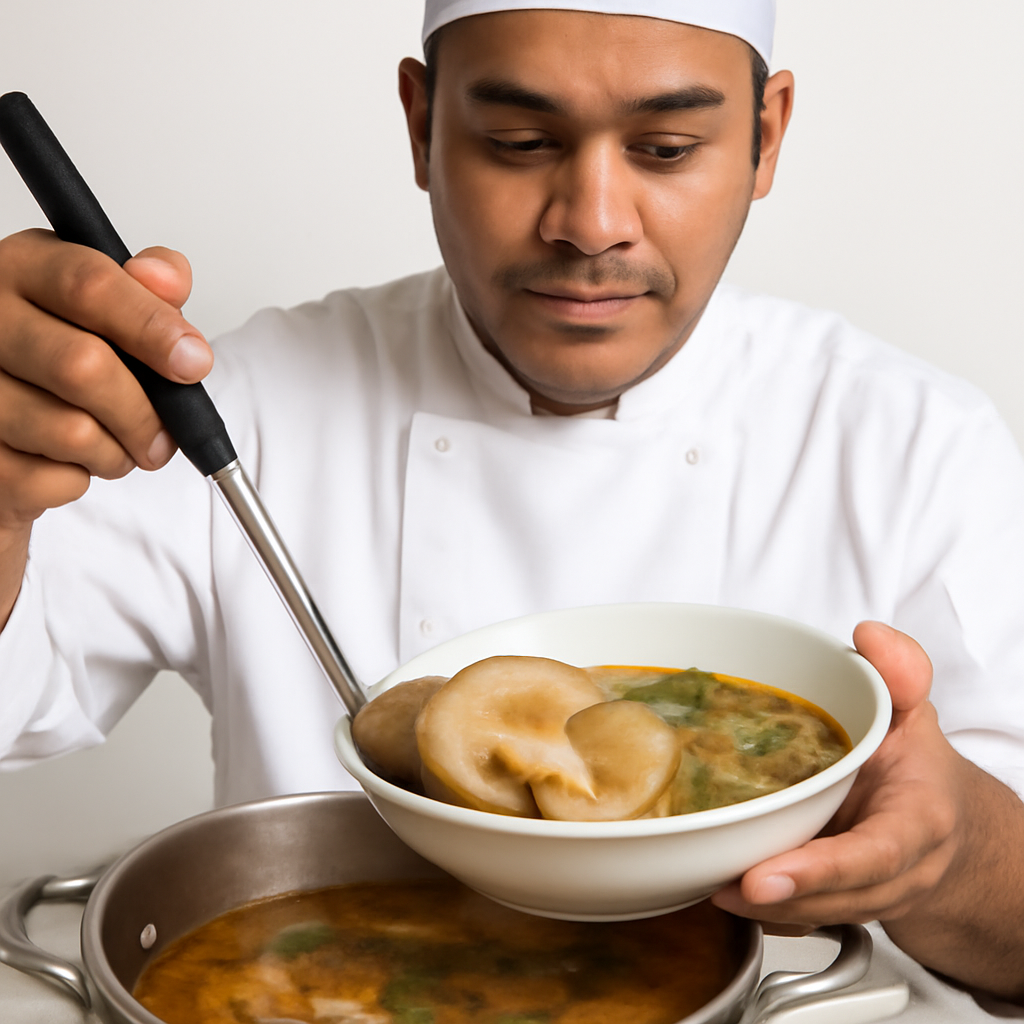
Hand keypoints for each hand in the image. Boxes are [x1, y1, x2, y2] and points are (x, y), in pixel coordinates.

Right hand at [0, 229, 211, 622]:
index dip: (153, 328)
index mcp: (22, 269)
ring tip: (112, 447)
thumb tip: (168, 280)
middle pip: (83, 367)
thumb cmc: (64, 352)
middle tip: (162, 438)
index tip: (194, 363)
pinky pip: (43, 480)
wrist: (6, 418)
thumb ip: (147, 289)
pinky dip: (74, 482)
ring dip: (114, 453)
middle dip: (142, 414)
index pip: (89, 285)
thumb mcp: (108, 305)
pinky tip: (64, 463)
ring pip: (70, 431)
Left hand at [712, 621, 1023, 998]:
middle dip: (780, 897)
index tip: (765, 875)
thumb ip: (901, 675)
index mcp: (916, 824)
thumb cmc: (920, 773)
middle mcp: (893, 873)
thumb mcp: (917, 716)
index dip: (821, 870)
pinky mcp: (838, 909)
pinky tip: (722, 888)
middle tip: (724, 884)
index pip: (874, 856)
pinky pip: (801, 922)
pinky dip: (764, 914)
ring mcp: (865, 899)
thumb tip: (870, 638)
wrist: (945, 832)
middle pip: (837, 898)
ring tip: (709, 884)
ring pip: (815, 917)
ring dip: (763, 910)